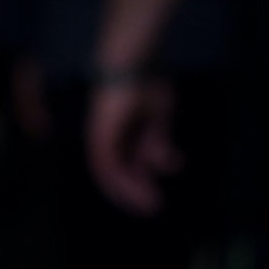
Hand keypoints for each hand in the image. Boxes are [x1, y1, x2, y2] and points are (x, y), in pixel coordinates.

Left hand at [86, 76, 182, 214]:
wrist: (133, 61)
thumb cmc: (145, 79)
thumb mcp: (159, 116)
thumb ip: (159, 142)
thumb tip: (169, 166)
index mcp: (119, 131)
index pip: (126, 163)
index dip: (140, 181)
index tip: (156, 197)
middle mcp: (106, 137)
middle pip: (118, 173)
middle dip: (137, 191)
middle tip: (154, 207)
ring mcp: (100, 138)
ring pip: (112, 176)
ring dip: (131, 193)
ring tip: (150, 206)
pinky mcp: (98, 139)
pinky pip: (107, 169)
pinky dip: (121, 184)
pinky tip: (137, 194)